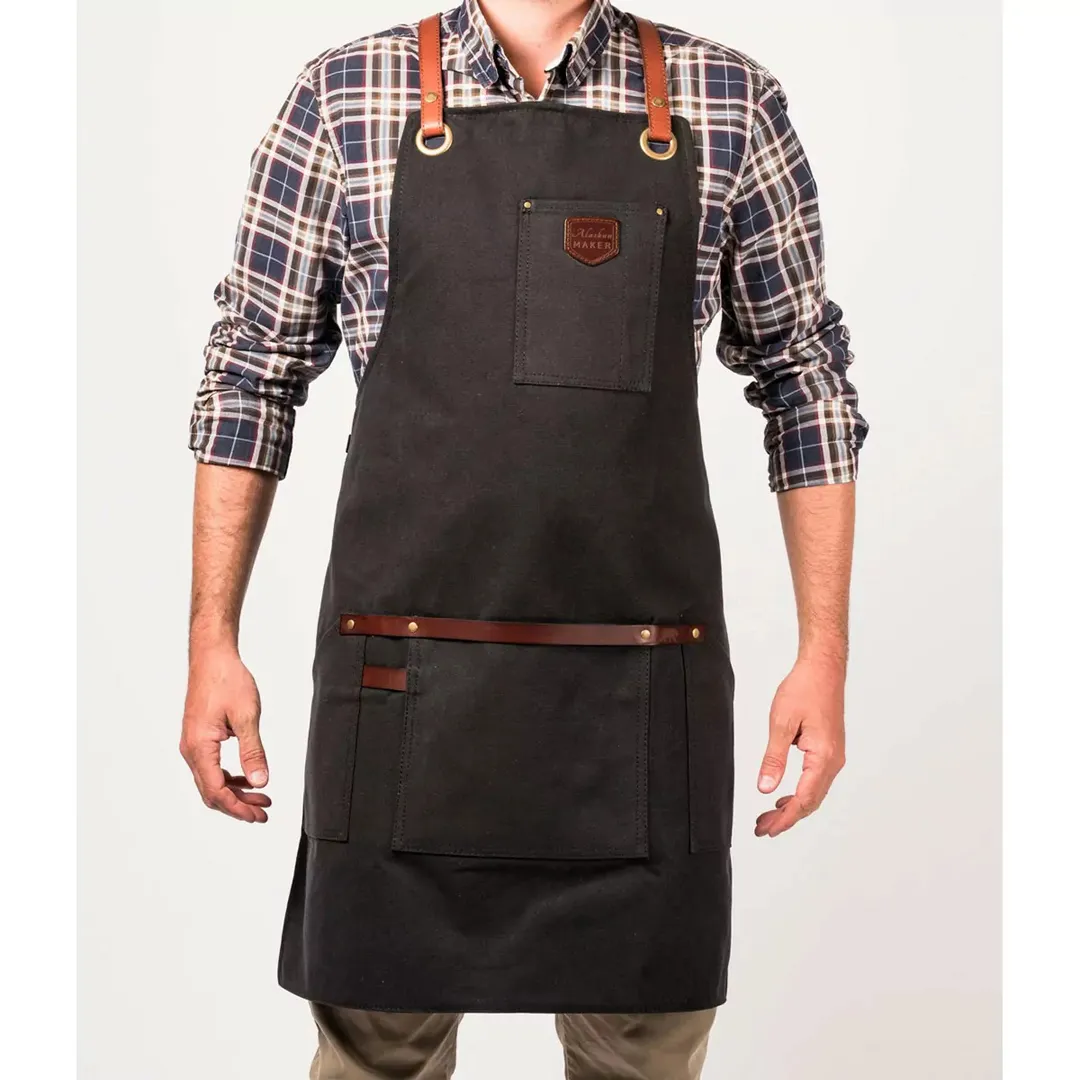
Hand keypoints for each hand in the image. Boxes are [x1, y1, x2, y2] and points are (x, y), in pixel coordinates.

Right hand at [180, 646, 271, 822]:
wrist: (212, 657)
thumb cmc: (227, 680)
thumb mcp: (247, 717)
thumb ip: (253, 752)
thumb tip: (260, 783)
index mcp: (199, 747)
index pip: (216, 791)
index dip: (238, 808)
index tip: (258, 815)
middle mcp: (191, 750)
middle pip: (211, 792)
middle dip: (238, 806)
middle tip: (263, 813)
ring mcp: (193, 745)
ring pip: (211, 781)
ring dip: (235, 793)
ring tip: (261, 799)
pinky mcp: (199, 738)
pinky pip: (211, 768)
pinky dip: (229, 778)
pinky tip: (248, 779)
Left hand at [755, 656, 845, 836]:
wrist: (823, 669)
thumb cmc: (805, 689)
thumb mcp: (782, 724)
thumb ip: (774, 759)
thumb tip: (765, 787)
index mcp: (824, 757)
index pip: (804, 799)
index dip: (785, 818)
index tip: (768, 829)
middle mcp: (833, 761)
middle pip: (811, 801)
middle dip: (786, 817)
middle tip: (763, 827)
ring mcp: (833, 756)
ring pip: (813, 792)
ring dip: (792, 806)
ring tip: (768, 815)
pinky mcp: (829, 750)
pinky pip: (815, 780)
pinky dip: (799, 792)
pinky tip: (783, 795)